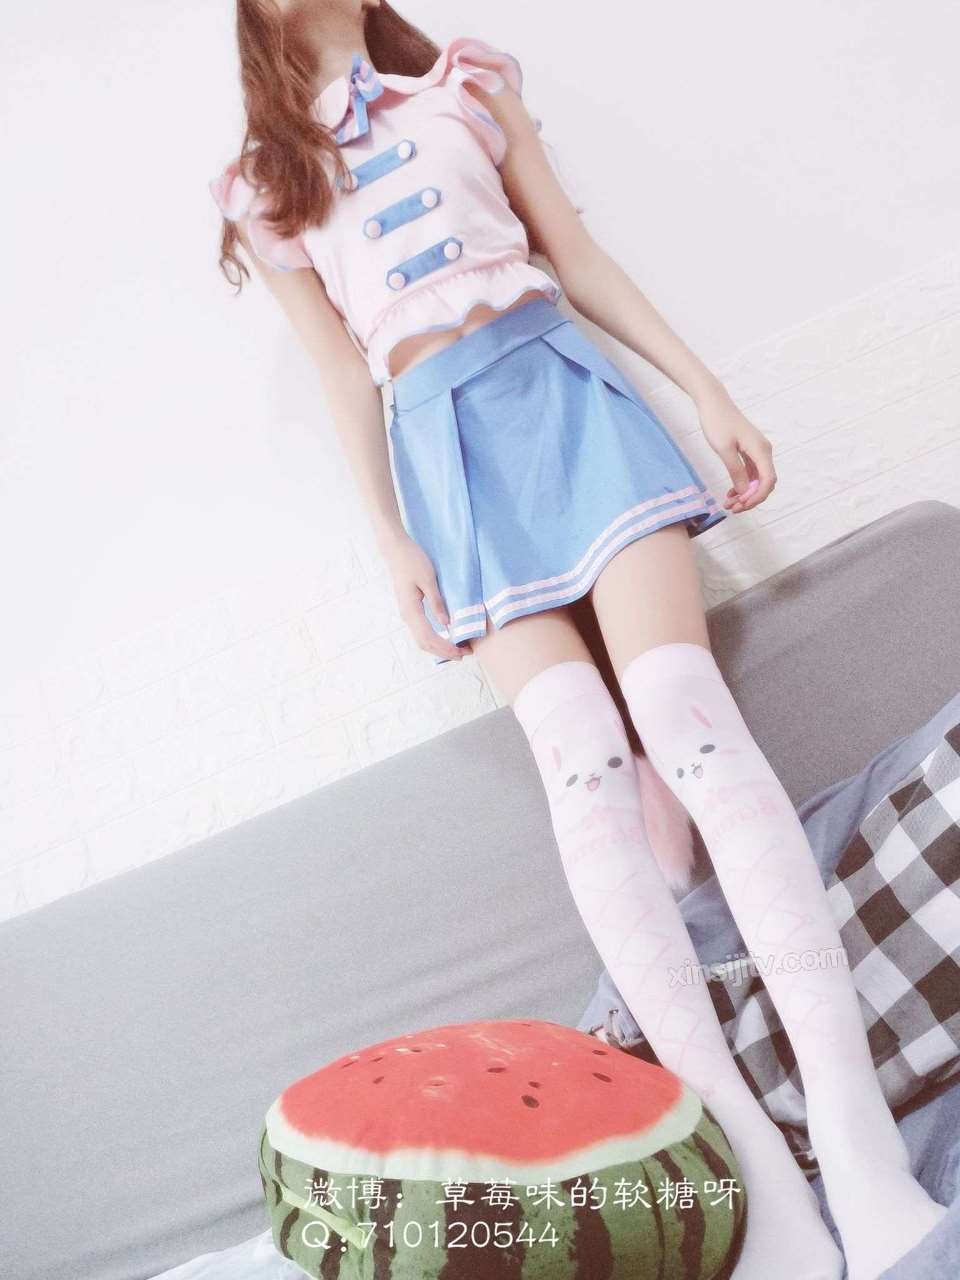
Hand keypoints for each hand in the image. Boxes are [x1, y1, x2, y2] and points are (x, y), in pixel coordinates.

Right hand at [381, 532, 464, 661]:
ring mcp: (407, 613)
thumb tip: (446, 625)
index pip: (429, 638)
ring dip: (439, 647)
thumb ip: (437, 603)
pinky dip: (434, 639)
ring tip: (458, 649)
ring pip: (422, 639)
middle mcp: (407, 616)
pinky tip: (446, 637)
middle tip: (465, 654)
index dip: (446, 648)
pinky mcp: (410, 609)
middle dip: (444, 652)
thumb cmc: (413, 561)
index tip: (463, 651)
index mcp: (411, 610)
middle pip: (425, 644)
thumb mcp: (428, 580)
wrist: (396, 550)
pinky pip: (421, 631)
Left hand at [697, 387, 776, 512]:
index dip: (757, 497)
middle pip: (765, 483)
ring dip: (745, 494)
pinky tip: (730, 492)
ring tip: (728, 503)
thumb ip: (735, 471)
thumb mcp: (724, 450)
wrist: (714, 403)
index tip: (740, 506)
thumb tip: (744, 491)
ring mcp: (757, 451)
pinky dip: (742, 484)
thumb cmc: (717, 423)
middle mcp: (763, 451)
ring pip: (757, 479)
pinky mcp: (750, 451)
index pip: (768, 481)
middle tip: (731, 508)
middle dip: (750, 498)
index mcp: (761, 450)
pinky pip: (751, 473)